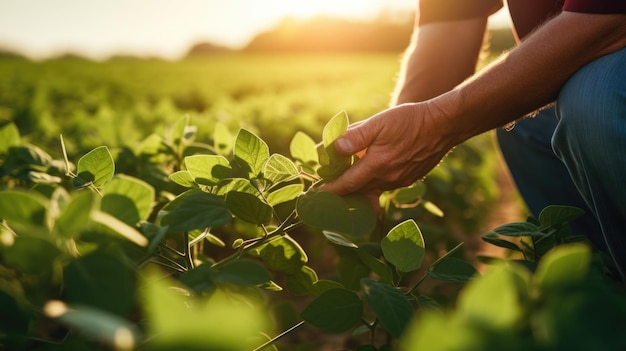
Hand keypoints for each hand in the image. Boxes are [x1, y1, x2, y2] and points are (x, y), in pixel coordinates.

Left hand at [322, 101, 456, 195]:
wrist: (444, 125)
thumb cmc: (410, 120)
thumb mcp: (380, 122)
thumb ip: (356, 137)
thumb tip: (333, 148)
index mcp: (378, 165)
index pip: (347, 184)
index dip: (330, 190)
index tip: (316, 195)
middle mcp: (388, 178)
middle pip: (358, 191)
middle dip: (341, 193)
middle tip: (325, 192)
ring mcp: (399, 181)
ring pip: (372, 189)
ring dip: (357, 189)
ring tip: (343, 186)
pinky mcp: (408, 179)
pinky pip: (385, 186)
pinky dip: (372, 184)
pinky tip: (368, 176)